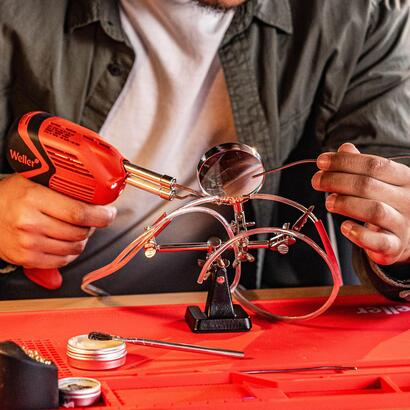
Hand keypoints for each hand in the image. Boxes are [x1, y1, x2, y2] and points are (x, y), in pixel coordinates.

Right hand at [0, 174, 116, 268]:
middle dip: (92, 226)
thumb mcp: (35, 180)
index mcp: (33, 198)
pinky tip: (65, 242)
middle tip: (90, 219)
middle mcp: (30, 222)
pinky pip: (62, 261)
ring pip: (75, 248)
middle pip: (79, 232)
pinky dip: (70, 252)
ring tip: (75, 229)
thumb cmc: (12, 196)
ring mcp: (28, 243)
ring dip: (82, 239)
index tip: (109, 213)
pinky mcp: (27, 259)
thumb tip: (96, 195)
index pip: (78, 212)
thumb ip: (64, 186)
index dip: (101, 215)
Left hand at [312, 143, 409, 264]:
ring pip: (374, 210)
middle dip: (336, 181)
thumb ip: (362, 166)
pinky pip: (378, 241)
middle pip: (368, 185)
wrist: (407, 235)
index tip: (321, 162)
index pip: (374, 164)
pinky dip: (359, 234)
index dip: (344, 162)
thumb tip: (344, 148)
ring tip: (329, 202)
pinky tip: (344, 226)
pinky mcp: (395, 245)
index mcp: (404, 178)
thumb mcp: (380, 182)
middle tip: (316, 181)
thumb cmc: (389, 205)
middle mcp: (407, 199)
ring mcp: (403, 223)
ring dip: (345, 203)